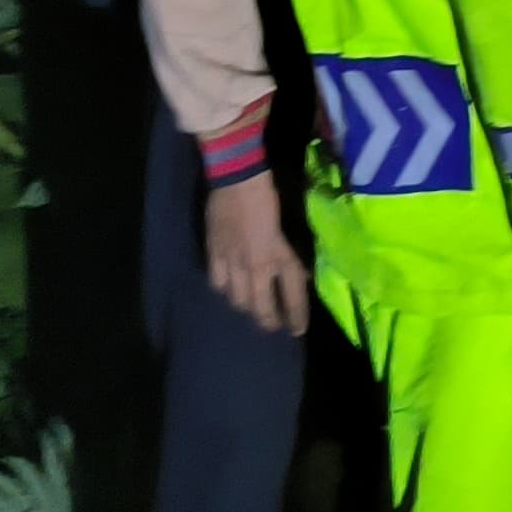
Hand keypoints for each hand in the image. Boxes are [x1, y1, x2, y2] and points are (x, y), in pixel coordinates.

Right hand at [204, 176, 311, 335]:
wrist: (237, 181)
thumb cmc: (266, 198)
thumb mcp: (285, 230)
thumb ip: (287, 256)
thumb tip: (297, 276)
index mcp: (279, 255)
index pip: (293, 294)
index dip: (296, 315)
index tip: (297, 330)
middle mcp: (257, 265)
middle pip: (262, 306)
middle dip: (268, 321)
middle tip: (272, 328)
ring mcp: (233, 263)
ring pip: (238, 300)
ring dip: (246, 308)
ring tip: (250, 311)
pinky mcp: (214, 255)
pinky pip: (217, 283)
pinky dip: (223, 290)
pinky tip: (226, 291)